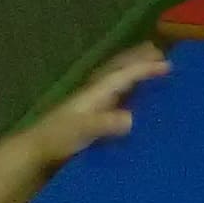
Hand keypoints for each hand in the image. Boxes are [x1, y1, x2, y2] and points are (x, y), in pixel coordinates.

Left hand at [27, 43, 169, 166]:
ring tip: (149, 61)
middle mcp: (95, 92)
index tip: (168, 65)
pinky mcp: (91, 113)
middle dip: (138, 58)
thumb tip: (131, 119)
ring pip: (115, 76)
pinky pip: (114, 90)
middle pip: (118, 68)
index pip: (124, 74)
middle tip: (159, 51)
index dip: (145, 68)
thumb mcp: (83, 131)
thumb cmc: (58, 139)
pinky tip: (131, 91)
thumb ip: (104, 124)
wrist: (35, 151)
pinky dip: (126, 83)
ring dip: (132, 66)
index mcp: (96, 92)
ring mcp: (92, 101)